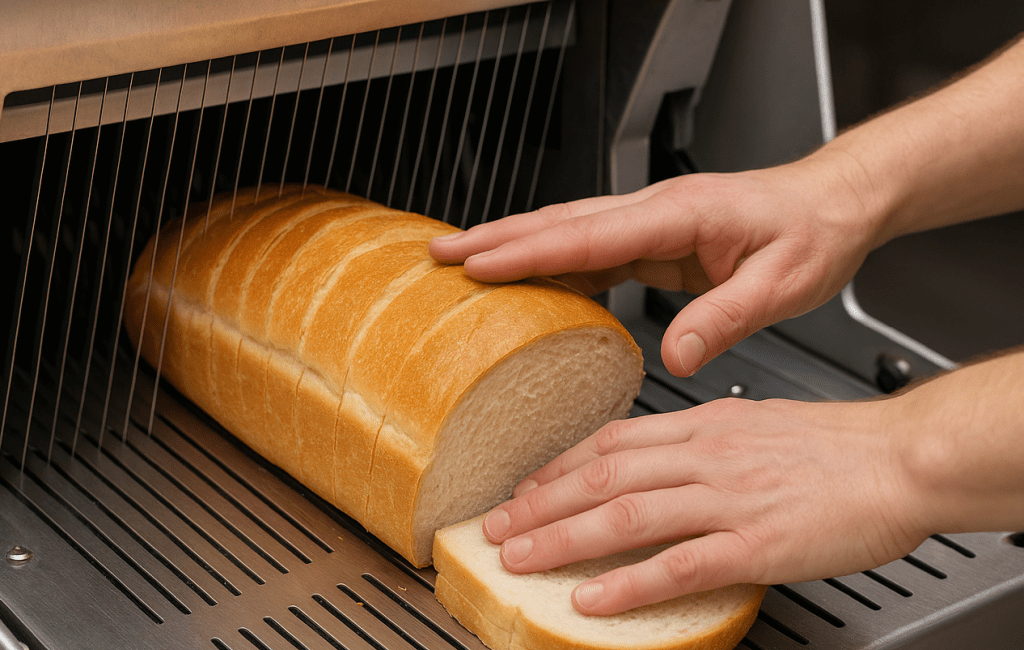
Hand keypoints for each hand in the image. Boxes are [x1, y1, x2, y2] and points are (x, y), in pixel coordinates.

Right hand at [429, 158, 883, 375]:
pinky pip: (591, 248)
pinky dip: (551, 260)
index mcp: (679, 214)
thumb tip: (678, 354)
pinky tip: (530, 279)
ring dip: (515, 244)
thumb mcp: (782, 284)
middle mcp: (656, 210)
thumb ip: (725, 316)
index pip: (589, 233)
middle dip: (497, 238)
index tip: (479, 262)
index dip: (530, 250)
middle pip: (561, 223)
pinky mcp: (655, 237)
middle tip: (442, 253)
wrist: (833, 205)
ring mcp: (651, 221)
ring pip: (568, 230)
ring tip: (464, 261)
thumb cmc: (812, 234)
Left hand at [479, 397, 929, 614]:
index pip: (612, 441)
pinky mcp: (756, 543)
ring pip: (626, 516)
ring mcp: (727, 498)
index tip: (526, 485)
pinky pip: (679, 563)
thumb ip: (703, 441)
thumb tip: (663, 459)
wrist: (900, 458)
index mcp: (703, 427)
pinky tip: (594, 598)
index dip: (560, 466)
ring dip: (564, 538)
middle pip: (602, 476)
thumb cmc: (838, 444)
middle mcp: (704, 457)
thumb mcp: (755, 423)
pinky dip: (630, 583)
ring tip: (518, 557)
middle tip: (496, 525)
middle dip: (540, 503)